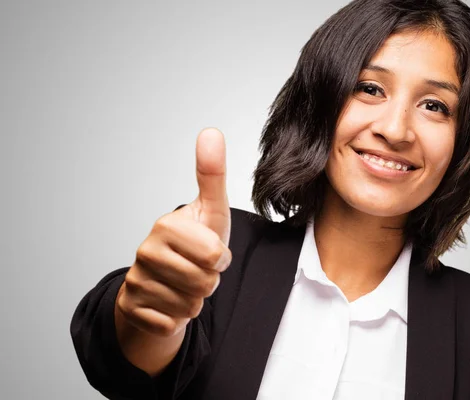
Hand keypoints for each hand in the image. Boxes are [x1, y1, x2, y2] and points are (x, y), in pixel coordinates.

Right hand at [116, 128, 230, 336]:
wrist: (166, 280)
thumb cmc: (195, 243)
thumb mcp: (211, 210)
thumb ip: (212, 174)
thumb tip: (211, 131)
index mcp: (166, 226)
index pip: (215, 257)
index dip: (221, 260)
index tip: (210, 251)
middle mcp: (145, 251)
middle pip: (204, 284)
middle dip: (210, 282)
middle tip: (198, 270)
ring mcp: (135, 280)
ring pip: (189, 306)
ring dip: (195, 300)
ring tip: (185, 284)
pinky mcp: (130, 308)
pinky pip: (171, 324)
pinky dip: (177, 319)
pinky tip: (169, 302)